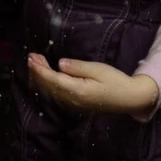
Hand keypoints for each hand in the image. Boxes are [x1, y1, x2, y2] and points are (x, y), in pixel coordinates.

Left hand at [27, 54, 159, 114]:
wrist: (129, 99)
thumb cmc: (116, 81)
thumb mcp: (98, 69)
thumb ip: (77, 67)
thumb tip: (60, 64)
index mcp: (77, 90)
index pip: (52, 79)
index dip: (39, 69)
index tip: (30, 58)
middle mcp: (72, 99)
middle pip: (48, 86)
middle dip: (37, 71)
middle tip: (32, 56)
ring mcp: (73, 103)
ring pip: (51, 91)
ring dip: (42, 77)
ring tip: (36, 62)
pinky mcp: (76, 102)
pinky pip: (56, 94)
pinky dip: (48, 83)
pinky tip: (47, 75)